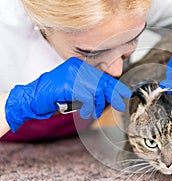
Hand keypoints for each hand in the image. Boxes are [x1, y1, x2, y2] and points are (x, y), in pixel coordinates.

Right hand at [5, 57, 131, 131]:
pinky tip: (85, 112)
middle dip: (112, 96)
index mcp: (79, 65)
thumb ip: (89, 86)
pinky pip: (86, 97)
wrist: (33, 97)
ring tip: (91, 112)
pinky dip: (88, 107)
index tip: (125, 93)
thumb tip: (108, 93)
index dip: (115, 86)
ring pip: (96, 91)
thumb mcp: (75, 87)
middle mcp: (76, 67)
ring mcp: (72, 74)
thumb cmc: (54, 94)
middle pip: (102, 83)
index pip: (102, 75)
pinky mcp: (68, 84)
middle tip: (120, 105)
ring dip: (97, 105)